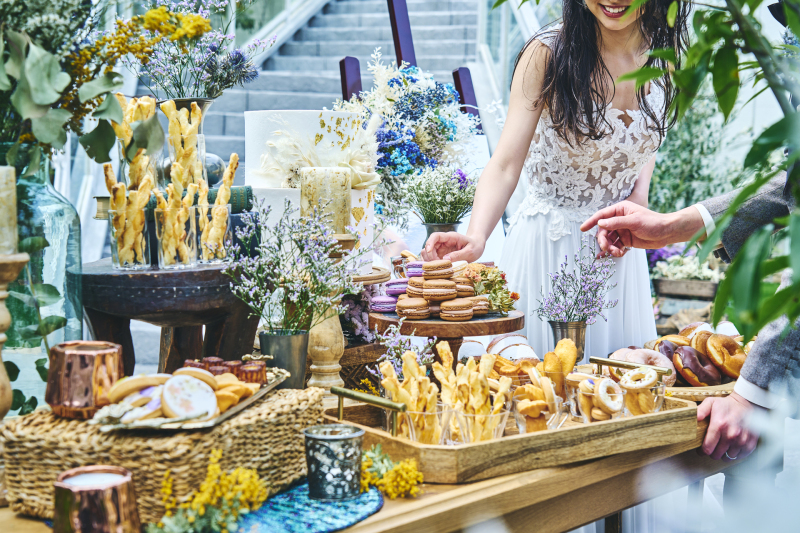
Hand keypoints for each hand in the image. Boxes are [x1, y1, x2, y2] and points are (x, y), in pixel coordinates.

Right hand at [421, 232, 483, 261]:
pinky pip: (431, 258)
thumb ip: (459, 255)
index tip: (429, 251)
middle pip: (429, 246)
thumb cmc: (475, 246)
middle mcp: (443, 242)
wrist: (477, 246)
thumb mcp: (470, 251)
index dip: (429, 243)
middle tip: (437, 265)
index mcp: (450, 237)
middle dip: (430, 256)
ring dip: (429, 260)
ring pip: (428, 252)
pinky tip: (436, 268)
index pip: (436, 236)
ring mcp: (441, 249)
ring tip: (437, 267)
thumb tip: (445, 259)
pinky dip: (431, 264)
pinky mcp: (441, 255)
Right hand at [580, 201, 702, 256]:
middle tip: (606, 248)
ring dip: (610, 247)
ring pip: (608, 240)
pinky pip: (615, 246)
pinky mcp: (626, 240)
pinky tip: (617, 255)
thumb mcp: (634, 221)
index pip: (602, 215)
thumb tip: (600, 223)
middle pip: (603, 230)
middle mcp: (619, 220)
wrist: (667, 232)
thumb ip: (616, 222)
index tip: (582, 229)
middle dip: (603, 240)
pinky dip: (614, 251)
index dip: (591, 221)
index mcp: (620, 210)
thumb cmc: (652, 222)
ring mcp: (622, 230)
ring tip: (616, 253)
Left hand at [697, 392, 759, 460]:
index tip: (701, 450)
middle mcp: (731, 435)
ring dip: (723, 454)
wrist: (747, 403)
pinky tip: (731, 448)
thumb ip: (700, 411)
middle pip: (717, 454)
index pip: (707, 448)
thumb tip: (693, 419)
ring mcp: (741, 440)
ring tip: (721, 447)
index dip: (702, 451)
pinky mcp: (750, 443)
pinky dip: (735, 454)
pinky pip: (740, 456)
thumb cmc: (726, 404)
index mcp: (719, 425)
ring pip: (728, 457)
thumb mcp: (710, 402)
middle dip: (712, 452)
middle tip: (711, 447)